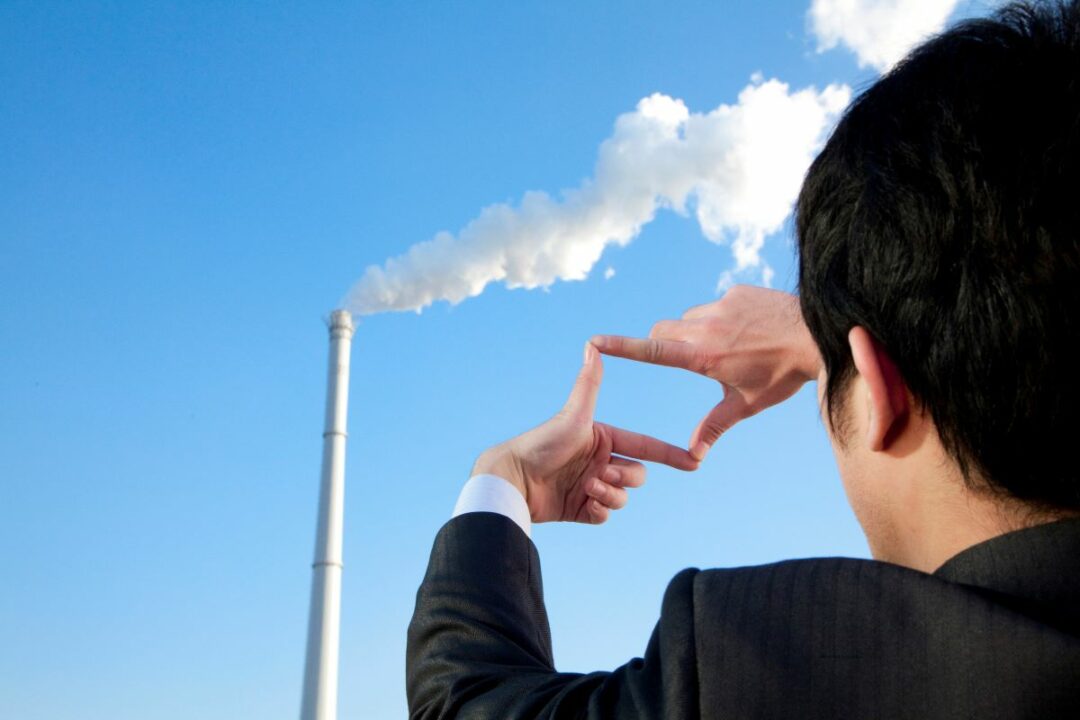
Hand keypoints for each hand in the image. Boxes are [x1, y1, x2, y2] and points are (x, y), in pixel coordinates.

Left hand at [472, 343, 698, 524]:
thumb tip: (593, 345)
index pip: (645, 446)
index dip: (669, 454)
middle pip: (637, 475)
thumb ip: (589, 384)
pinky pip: (606, 514)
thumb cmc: (541, 442)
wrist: (514, 480)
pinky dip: (600, 509)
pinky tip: (585, 502)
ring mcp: (591, 487)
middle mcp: (599, 462)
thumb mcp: (573, 414)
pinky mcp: (580, 509)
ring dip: (611, 493)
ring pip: (623, 497)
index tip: (694, 461)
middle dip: (625, 476)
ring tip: (589, 487)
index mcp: (603, 439)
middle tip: (602, 474)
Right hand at [591, 285, 821, 460]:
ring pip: (690, 317)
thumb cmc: (783, 375)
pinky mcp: (736, 291)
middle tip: (692, 359)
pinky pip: (716, 304)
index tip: (594, 341)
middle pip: (663, 329)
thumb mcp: (747, 404)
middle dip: (666, 343)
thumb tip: (692, 457)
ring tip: (732, 346)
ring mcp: (721, 305)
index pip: (651, 350)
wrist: (819, 336)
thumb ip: (714, 426)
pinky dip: (722, 317)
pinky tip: (751, 329)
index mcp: (703, 356)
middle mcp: (706, 326)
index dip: (620, 347)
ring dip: (696, 330)